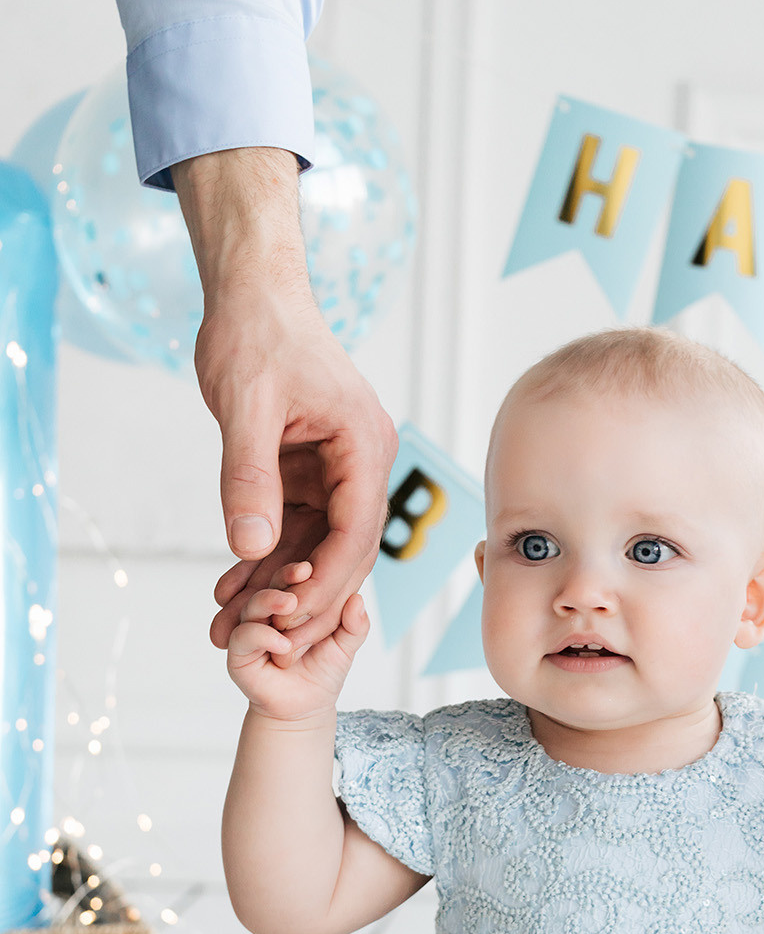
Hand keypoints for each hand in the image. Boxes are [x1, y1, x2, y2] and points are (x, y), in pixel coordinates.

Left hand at [174, 148, 398, 655]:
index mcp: (364, 443)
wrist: (249, 293)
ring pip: (313, 544)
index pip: (356, 530)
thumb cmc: (256, 333)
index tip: (287, 620)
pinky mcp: (307, 471)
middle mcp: (361, 461)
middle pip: (341, 548)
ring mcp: (336, 469)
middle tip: (259, 639)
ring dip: (275, 584)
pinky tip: (230, 587)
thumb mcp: (244, 406)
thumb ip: (248, 478)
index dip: (324, 582)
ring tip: (229, 624)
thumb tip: (249, 547)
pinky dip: (263, 557)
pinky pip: (291, 526)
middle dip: (300, 596)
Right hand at [226, 562, 368, 719]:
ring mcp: (251, 630)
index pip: (290, 577)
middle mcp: (267, 612)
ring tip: (289, 602)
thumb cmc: (323, 671)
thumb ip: (354, 625)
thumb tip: (358, 600)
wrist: (306, 708)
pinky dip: (262, 635)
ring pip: (251, 606)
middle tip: (302, 571)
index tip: (314, 564)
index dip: (300, 569)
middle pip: (268, 583)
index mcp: (291, 602)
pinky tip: (282, 642)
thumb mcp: (345, 646)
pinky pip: (244, 636)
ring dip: (269, 600)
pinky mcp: (239, 654)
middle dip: (284, 576)